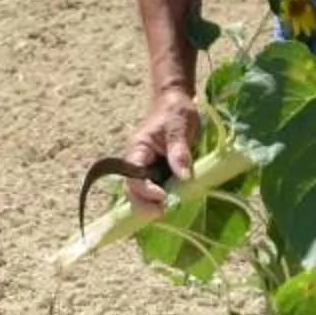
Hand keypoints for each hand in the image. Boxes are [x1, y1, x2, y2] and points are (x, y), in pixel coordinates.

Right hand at [122, 90, 199, 217]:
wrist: (177, 102)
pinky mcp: (157, 173)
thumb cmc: (176, 112)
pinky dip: (160, 201)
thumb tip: (184, 178)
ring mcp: (147, 169)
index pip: (133, 176)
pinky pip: (155, 190)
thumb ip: (179, 152)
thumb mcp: (180, 128)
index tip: (163, 197)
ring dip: (151, 205)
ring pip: (141, 194)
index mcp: (138, 150)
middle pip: (131, 190)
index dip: (145, 190)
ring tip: (169, 212)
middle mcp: (137, 162)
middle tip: (163, 213)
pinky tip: (173, 206)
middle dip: (144, 205)